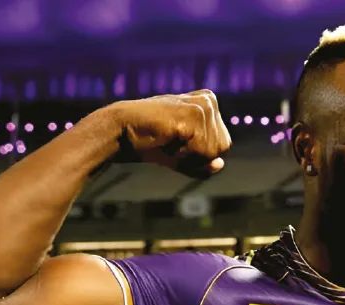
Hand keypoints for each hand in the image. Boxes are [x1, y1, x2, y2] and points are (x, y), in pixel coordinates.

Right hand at [112, 89, 230, 178]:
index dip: (199, 154)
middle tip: (172, 141)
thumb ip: (203, 162)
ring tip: (168, 139)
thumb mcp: (181, 154)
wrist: (121, 132)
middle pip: (221, 148)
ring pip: (212, 152)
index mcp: (210, 103)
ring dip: (188, 155)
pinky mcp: (193, 115)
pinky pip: (202, 151)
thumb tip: (220, 165)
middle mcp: (209, 100)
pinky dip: (183, 155)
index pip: (222, 145)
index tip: (177, 141)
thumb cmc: (150, 141)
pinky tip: (167, 139)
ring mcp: (202, 106)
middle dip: (196, 156)